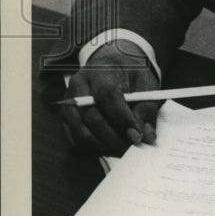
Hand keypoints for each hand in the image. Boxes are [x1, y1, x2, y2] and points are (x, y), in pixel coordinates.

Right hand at [60, 39, 159, 155]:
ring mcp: (68, 103)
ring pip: (80, 132)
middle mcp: (78, 86)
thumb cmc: (129, 74)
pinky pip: (74, 141)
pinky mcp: (66, 119)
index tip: (137, 136)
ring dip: (103, 146)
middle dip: (113, 138)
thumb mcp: (145, 83)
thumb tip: (147, 135)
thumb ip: (147, 108)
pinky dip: (93, 149)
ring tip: (124, 150)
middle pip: (91, 117)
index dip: (122, 118)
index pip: (107, 96)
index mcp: (99, 71)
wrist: (112, 65)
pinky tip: (111, 149)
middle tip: (132, 148)